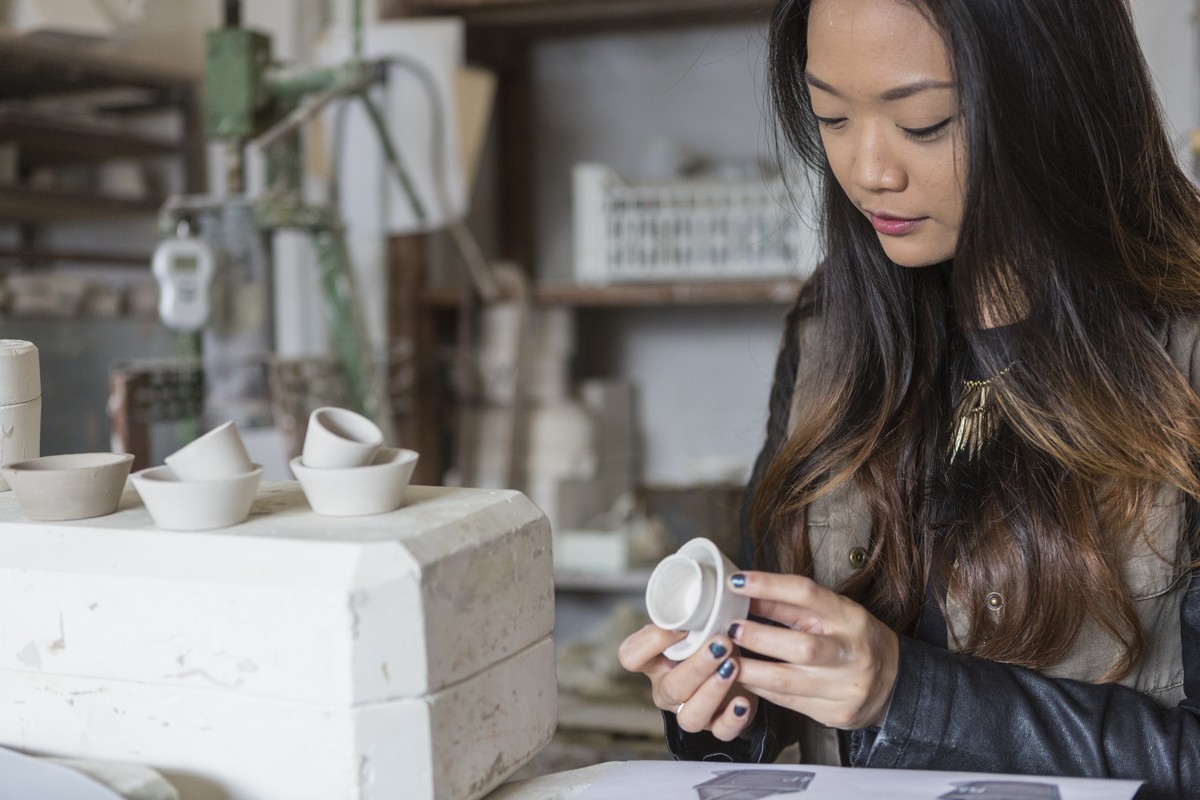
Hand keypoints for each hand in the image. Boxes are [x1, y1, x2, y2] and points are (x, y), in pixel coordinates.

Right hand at [618, 624, 757, 741]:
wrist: (739, 668)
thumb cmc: (711, 639)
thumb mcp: (698, 623)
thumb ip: (693, 611)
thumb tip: (701, 586)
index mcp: (654, 661)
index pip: (630, 656)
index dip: (650, 643)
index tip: (679, 627)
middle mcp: (667, 689)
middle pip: (670, 687)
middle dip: (697, 666)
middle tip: (721, 644)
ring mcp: (690, 710)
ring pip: (690, 716)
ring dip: (712, 691)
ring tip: (733, 668)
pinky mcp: (717, 726)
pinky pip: (720, 733)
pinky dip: (732, 719)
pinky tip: (742, 702)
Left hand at [726, 571, 898, 729]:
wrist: (894, 683)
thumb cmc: (855, 639)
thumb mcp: (830, 613)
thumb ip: (788, 604)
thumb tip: (745, 592)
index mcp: (850, 617)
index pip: (807, 594)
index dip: (769, 585)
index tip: (736, 582)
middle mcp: (851, 652)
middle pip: (800, 645)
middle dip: (758, 636)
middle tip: (728, 629)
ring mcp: (845, 686)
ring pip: (788, 680)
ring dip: (749, 669)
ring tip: (723, 659)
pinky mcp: (835, 712)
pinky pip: (788, 701)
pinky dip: (759, 689)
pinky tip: (741, 679)